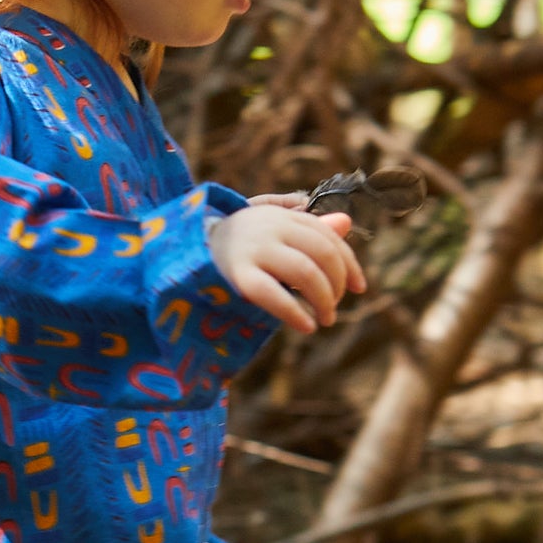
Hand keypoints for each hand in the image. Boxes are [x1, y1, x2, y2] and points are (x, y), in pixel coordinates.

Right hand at [206, 202, 365, 332]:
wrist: (182, 252)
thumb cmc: (231, 245)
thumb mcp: (270, 229)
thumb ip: (307, 227)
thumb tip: (346, 221)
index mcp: (281, 215)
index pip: (328, 236)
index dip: (350, 263)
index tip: (361, 288)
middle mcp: (270, 226)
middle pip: (323, 253)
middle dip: (337, 284)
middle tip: (335, 307)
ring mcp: (253, 248)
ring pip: (305, 272)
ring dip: (323, 300)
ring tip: (324, 320)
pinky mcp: (236, 274)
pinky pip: (274, 294)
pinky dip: (295, 313)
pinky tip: (306, 326)